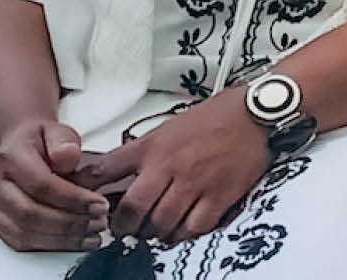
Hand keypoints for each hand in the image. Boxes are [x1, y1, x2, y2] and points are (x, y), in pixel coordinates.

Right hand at [0, 118, 110, 251]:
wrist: (17, 146)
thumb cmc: (39, 140)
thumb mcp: (57, 130)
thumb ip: (64, 142)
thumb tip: (69, 157)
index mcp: (10, 159)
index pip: (41, 185)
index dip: (73, 199)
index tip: (99, 205)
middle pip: (31, 214)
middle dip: (70, 223)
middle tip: (98, 223)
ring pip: (24, 233)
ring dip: (62, 240)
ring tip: (91, 236)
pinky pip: (20, 242)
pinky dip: (49, 246)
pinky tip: (73, 242)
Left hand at [77, 91, 272, 244]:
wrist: (254, 113)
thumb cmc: (212, 119)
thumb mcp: (165, 128)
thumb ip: (138, 152)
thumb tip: (107, 171)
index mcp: (153, 147)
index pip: (107, 172)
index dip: (92, 194)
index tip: (93, 206)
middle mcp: (171, 166)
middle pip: (134, 209)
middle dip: (126, 225)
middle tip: (128, 227)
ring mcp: (196, 183)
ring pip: (162, 224)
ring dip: (154, 232)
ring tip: (155, 229)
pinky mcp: (220, 195)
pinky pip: (194, 227)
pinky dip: (183, 233)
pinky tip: (181, 228)